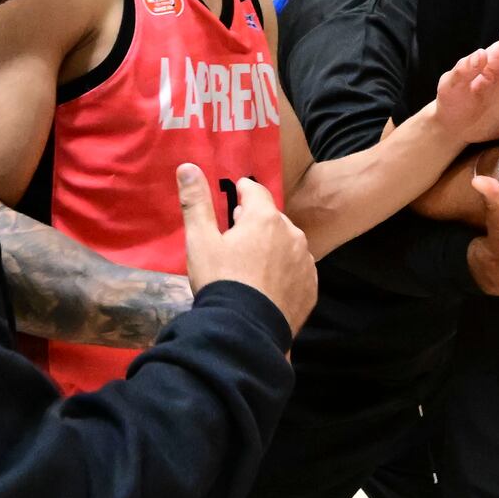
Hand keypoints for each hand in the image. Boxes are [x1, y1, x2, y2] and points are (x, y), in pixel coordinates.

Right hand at [178, 164, 314, 337]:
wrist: (246, 331)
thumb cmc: (221, 281)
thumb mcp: (200, 241)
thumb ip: (196, 202)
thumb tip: (187, 166)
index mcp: (265, 218)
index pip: (255, 190)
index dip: (242, 191)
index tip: (234, 198)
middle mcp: (292, 234)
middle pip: (272, 218)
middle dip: (255, 222)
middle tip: (236, 239)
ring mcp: (305, 262)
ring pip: (287, 244)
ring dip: (272, 246)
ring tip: (252, 265)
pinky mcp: (311, 287)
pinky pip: (297, 270)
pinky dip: (284, 271)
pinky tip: (267, 285)